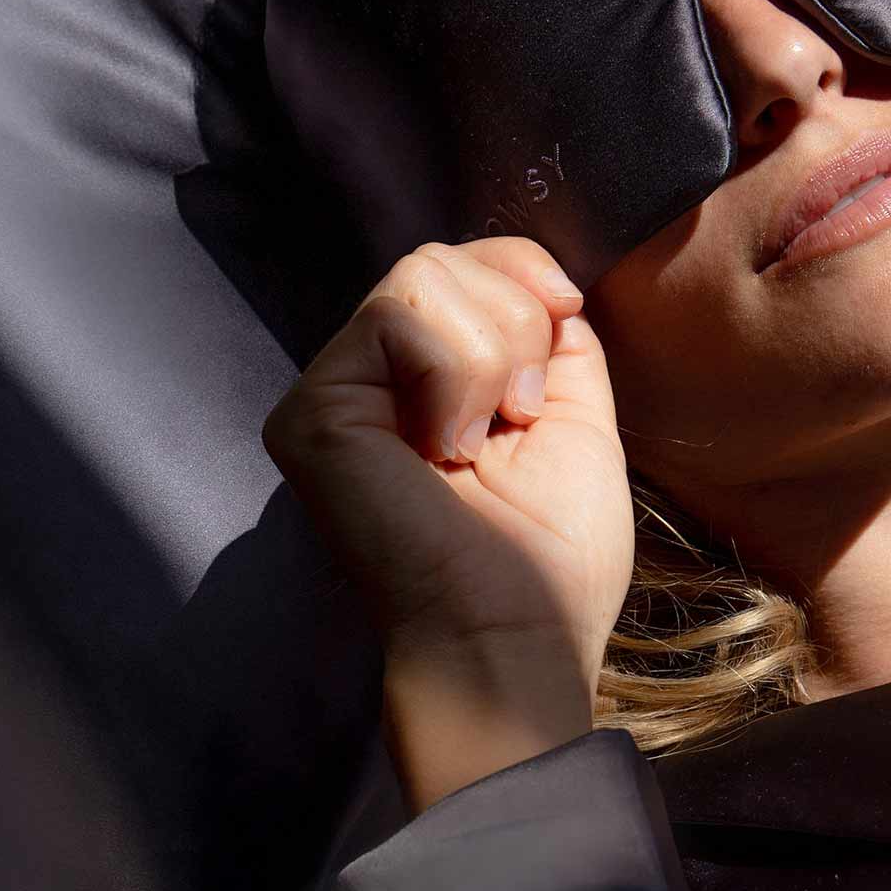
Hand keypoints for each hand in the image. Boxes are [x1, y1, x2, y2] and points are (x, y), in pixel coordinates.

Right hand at [262, 239, 636, 715]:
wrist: (518, 632)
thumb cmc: (553, 554)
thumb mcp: (577, 417)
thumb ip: (556, 342)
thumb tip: (548, 281)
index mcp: (429, 384)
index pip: (461, 264)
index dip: (523, 268)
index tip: (567, 313)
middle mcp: (371, 382)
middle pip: (443, 259)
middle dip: (518, 323)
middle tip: (518, 418)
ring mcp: (334, 392)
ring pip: (424, 275)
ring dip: (492, 357)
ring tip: (477, 444)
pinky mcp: (313, 408)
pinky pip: (399, 315)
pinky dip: (456, 375)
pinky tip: (444, 449)